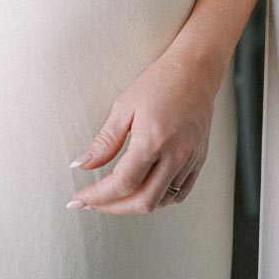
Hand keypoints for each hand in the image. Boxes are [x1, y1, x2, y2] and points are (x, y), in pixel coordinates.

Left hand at [66, 48, 220, 213]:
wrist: (194, 71)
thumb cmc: (157, 84)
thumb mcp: (124, 107)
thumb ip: (104, 142)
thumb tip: (81, 166)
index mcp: (152, 140)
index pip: (122, 183)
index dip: (97, 196)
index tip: (78, 199)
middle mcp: (175, 155)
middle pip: (143, 202)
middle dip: (112, 208)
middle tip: (91, 203)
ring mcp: (190, 160)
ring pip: (161, 202)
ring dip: (134, 205)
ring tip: (113, 196)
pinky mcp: (199, 161)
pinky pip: (179, 194)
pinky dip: (159, 200)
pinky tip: (142, 190)